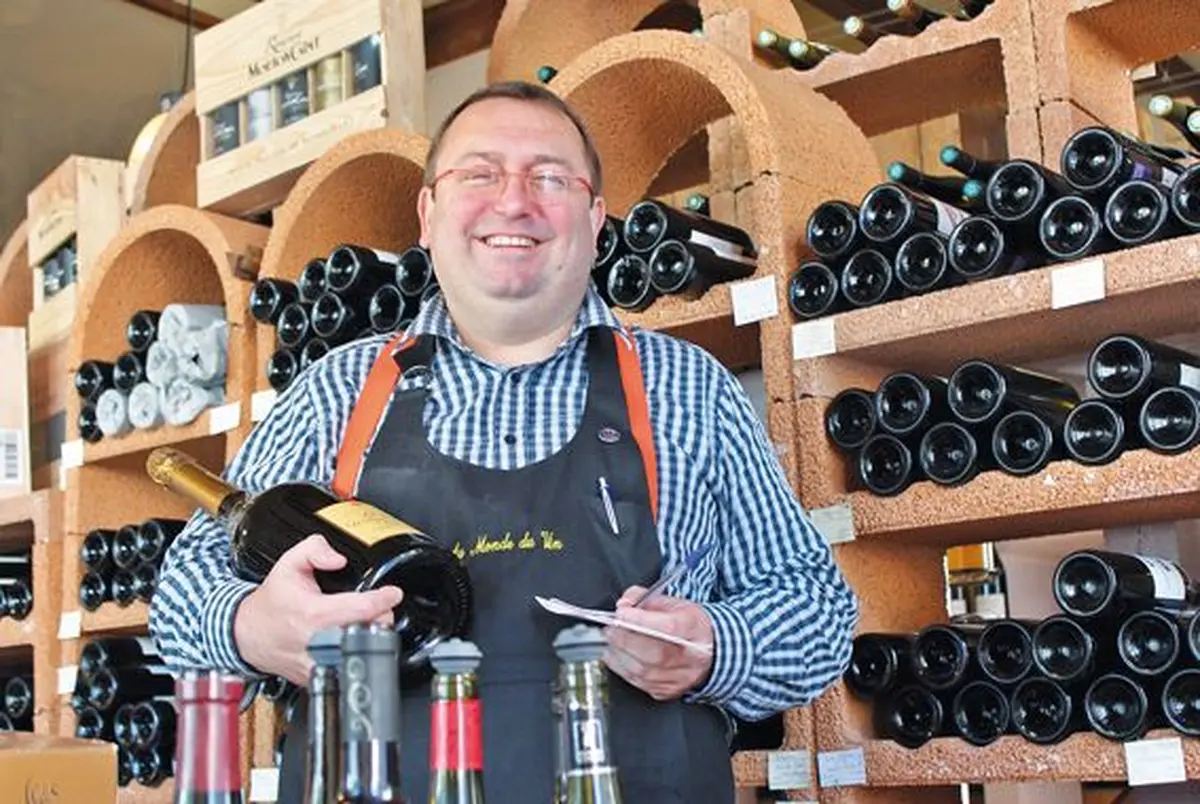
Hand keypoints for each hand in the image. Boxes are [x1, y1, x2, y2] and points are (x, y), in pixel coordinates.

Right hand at [233, 534, 402, 686]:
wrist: (247, 633)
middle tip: (378, 607)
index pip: (363, 608)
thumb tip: (338, 558)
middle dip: (381, 617)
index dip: (384, 598)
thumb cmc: (272, 601)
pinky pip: (347, 669)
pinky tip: (350, 642)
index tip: (392, 593)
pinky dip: (354, 655)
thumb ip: (315, 549)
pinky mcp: (316, 678)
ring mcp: (317, 663)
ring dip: (370, 638)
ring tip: (365, 624)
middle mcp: (317, 642)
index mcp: (314, 613)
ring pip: (361, 654)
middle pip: (370, 633)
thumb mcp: (289, 563)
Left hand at [601, 585, 714, 700]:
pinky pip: (638, 683)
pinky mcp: (666, 691)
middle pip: (651, 652)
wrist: (713, 651)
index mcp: (692, 629)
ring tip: (611, 641)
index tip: (621, 613)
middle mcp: (688, 657)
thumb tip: (624, 603)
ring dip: (618, 654)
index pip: (667, 628)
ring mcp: (678, 678)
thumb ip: (644, 599)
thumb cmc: (691, 626)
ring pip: (641, 671)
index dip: (640, 620)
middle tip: (610, 628)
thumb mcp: (674, 603)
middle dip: (623, 638)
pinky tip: (618, 656)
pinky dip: (623, 668)